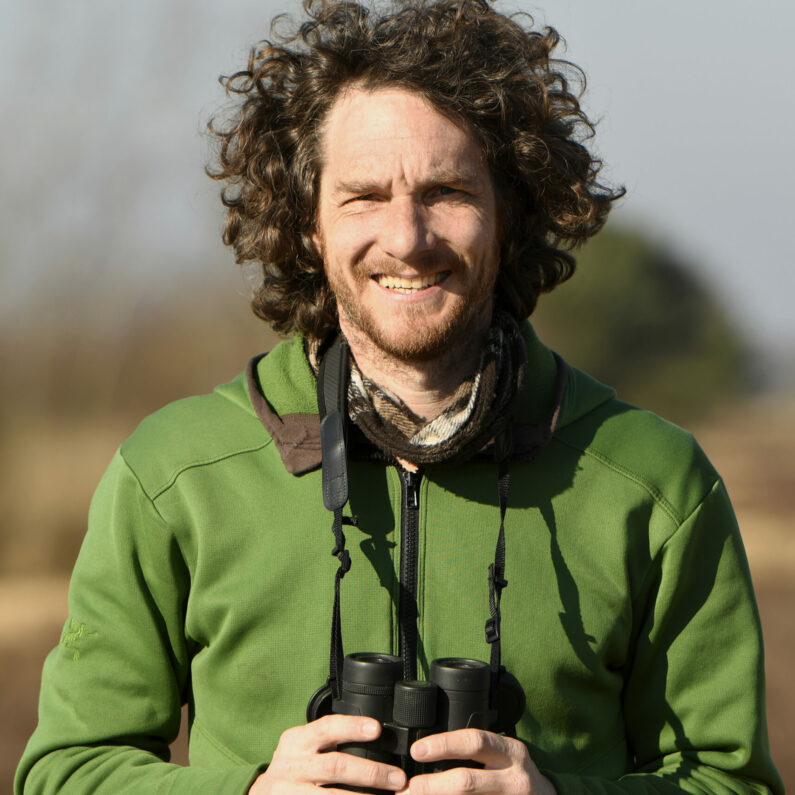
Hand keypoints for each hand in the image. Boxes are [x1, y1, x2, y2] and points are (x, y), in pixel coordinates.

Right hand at [248, 714, 407, 793]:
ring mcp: (289, 791)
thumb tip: (374, 737)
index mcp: (296, 742)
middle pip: (335, 766)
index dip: (352, 726)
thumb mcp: (302, 748)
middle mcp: (291, 765)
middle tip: (397, 779)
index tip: (377, 729)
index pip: (326, 728)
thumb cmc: (292, 770)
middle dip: (371, 772)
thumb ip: (327, 742)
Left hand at [398, 729, 555, 794]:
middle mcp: (514, 778)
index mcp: (510, 752)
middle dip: (432, 786)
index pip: (474, 742)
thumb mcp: (504, 754)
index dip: (443, 745)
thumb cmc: (515, 773)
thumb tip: (428, 750)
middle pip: (467, 781)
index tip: (417, 750)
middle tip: (408, 787)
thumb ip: (479, 750)